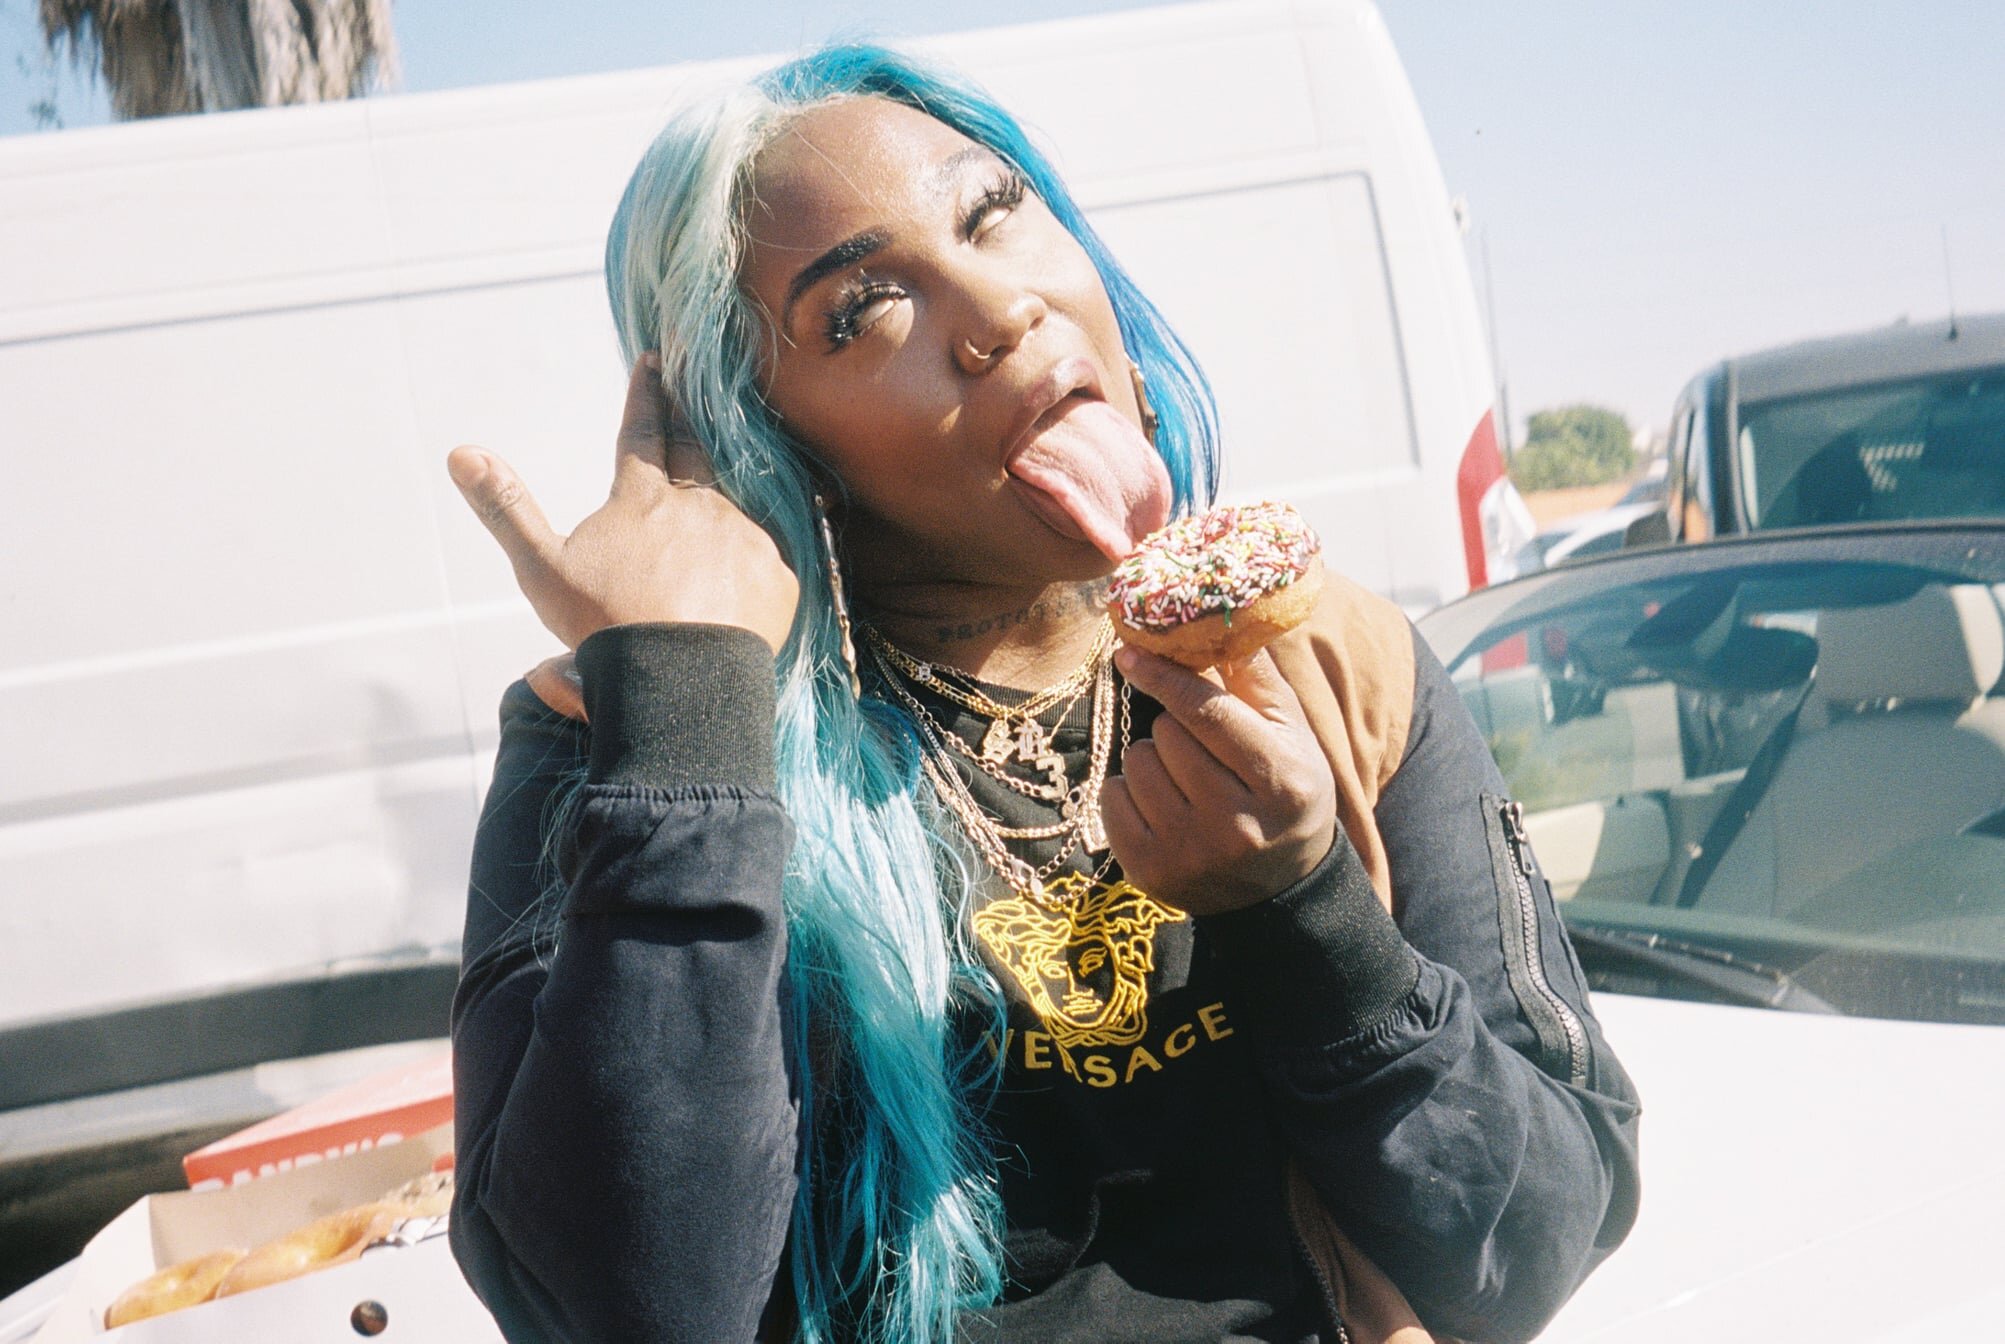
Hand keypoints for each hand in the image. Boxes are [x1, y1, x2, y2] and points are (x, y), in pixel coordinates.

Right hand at [446, 357, 797, 653]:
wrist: (679, 679)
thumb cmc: (604, 626)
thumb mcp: (542, 569)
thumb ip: (506, 508)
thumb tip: (462, 453)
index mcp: (642, 498)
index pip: (642, 431)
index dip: (646, 395)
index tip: (654, 361)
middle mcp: (698, 505)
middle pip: (694, 450)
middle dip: (688, 417)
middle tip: (693, 385)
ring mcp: (743, 537)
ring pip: (734, 504)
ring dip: (722, 496)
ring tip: (719, 497)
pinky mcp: (777, 576)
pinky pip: (767, 558)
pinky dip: (752, 559)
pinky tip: (745, 573)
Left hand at [1101, 646, 1336, 915]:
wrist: (1280, 888)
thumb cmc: (1285, 792)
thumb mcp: (1292, 735)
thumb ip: (1256, 679)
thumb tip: (1217, 617)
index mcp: (1279, 780)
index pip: (1206, 712)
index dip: (1165, 676)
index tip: (1129, 651)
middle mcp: (1235, 823)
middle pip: (1166, 734)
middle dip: (1175, 728)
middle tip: (1200, 749)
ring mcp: (1190, 852)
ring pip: (1136, 763)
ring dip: (1152, 759)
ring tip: (1185, 781)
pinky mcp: (1150, 872)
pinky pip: (1111, 798)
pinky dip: (1128, 791)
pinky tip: (1162, 806)